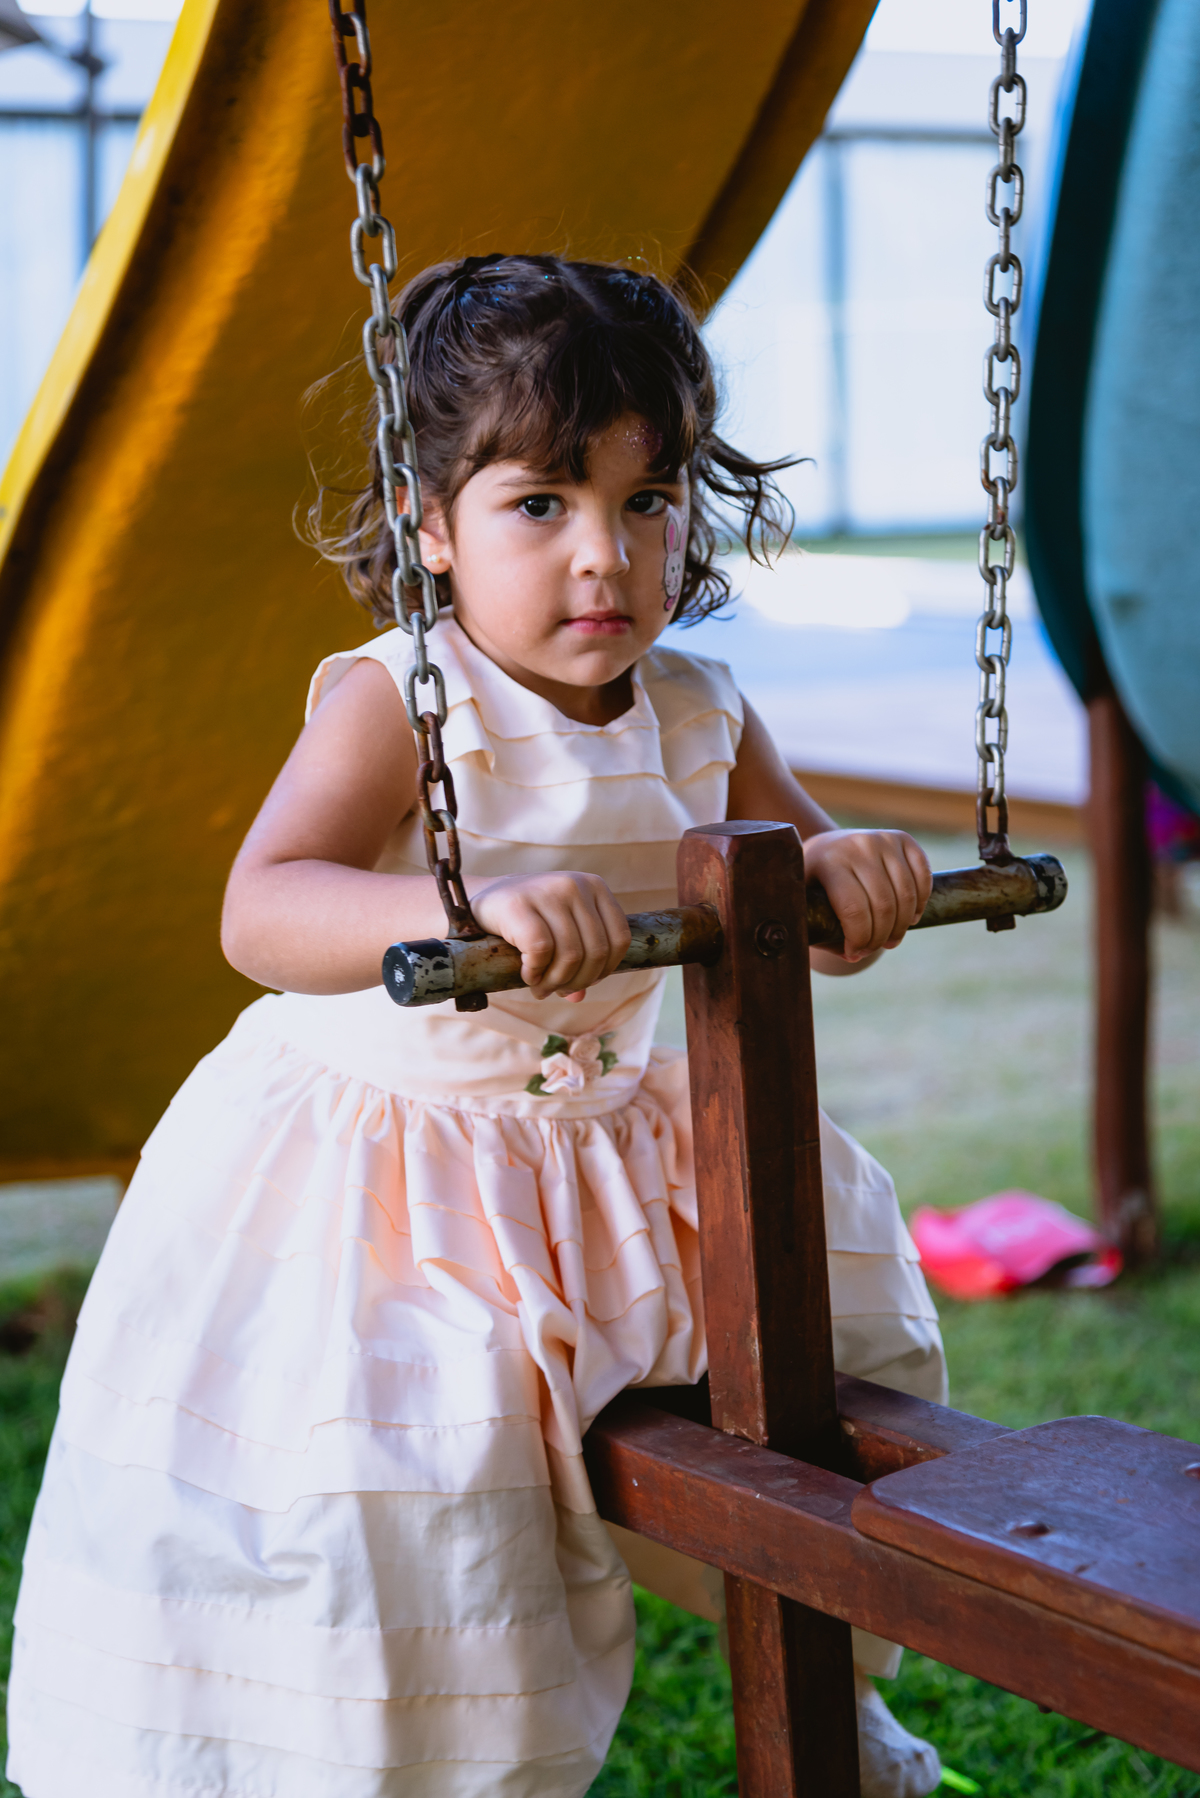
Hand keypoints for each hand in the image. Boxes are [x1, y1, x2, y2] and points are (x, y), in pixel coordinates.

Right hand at [471, 871, 632, 999]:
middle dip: (576, 981)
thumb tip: (579, 997)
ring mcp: (548, 891)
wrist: (487, 900)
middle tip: (555, 991)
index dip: (605, 970)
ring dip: (554, 982)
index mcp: (595, 887)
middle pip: (595, 951)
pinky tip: (527, 975)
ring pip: (570, 955)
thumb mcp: (561, 933)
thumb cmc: (530, 921)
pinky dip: (535, 972)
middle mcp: (575, 885)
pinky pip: (541, 950)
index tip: (581, 982)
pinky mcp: (519, 904)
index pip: (619, 939)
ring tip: (540, 988)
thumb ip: (578, 960)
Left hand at [802, 830, 931, 962]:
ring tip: (891, 939)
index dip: (860, 939)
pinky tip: (910, 918)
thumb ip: (822, 931)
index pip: (854, 910)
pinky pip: (923, 876)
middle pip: (883, 905)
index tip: (854, 952)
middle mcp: (858, 846)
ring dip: (902, 925)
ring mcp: (882, 839)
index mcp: (829, 861)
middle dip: (880, 937)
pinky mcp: (902, 838)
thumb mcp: (807, 903)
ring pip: (906, 894)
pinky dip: (921, 902)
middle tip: (873, 949)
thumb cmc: (815, 883)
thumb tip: (852, 955)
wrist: (826, 847)